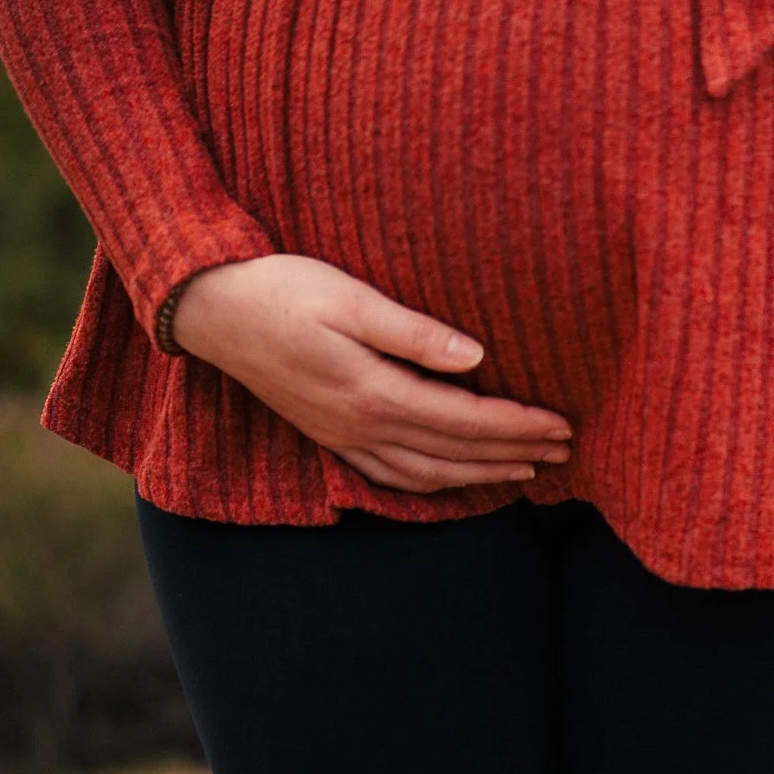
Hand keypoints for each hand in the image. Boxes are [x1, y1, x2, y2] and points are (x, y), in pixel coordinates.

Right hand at [167, 255, 572, 492]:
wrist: (209, 308)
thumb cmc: (281, 288)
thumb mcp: (350, 297)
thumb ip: (414, 331)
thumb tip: (476, 357)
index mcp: (373, 392)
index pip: (466, 418)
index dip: (518, 425)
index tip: (562, 424)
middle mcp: (361, 426)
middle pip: (456, 452)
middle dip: (514, 453)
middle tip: (565, 450)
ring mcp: (343, 437)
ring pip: (428, 473)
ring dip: (481, 474)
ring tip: (527, 470)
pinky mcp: (329, 436)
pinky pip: (392, 476)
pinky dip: (434, 484)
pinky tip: (456, 480)